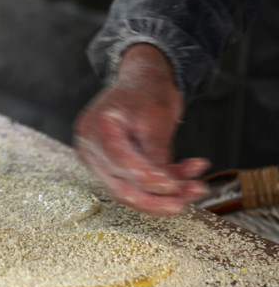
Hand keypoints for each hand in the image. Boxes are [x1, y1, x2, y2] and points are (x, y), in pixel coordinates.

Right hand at [74, 43, 209, 214]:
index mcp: (97, 127)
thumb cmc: (147, 91)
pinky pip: (134, 184)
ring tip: (197, 187)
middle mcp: (89, 147)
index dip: (147, 179)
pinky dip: (162, 182)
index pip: (120, 162)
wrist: (140, 82)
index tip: (175, 187)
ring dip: (164, 194)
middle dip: (154, 199)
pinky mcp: (109, 167)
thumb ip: (156, 152)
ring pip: (129, 189)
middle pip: (119, 186)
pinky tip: (187, 173)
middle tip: (184, 204)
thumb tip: (166, 188)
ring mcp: (96, 159)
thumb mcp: (157, 116)